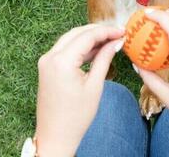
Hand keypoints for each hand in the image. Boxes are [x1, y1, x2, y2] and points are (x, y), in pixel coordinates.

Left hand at [35, 24, 123, 155]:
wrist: (55, 137)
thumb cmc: (75, 117)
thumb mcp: (95, 86)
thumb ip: (104, 59)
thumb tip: (116, 42)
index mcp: (61, 61)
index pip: (87, 36)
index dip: (107, 32)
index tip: (123, 31)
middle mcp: (50, 57)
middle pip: (77, 33)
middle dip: (98, 31)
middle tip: (118, 33)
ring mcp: (46, 61)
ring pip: (70, 39)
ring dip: (89, 37)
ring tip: (110, 39)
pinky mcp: (47, 67)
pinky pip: (65, 49)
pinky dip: (80, 47)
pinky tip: (96, 49)